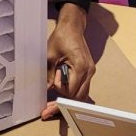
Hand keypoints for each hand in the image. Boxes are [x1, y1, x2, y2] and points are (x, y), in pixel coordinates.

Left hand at [40, 3, 93, 119]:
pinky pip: (82, 88)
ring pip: (81, 94)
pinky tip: (60, 90)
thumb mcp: (50, 55)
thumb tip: (45, 90)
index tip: (48, 103)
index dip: (59, 94)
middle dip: (63, 102)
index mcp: (81, 66)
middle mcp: (88, 71)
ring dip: (67, 97)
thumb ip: (48, 74)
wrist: (72, 27)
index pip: (71, 92)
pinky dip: (71, 91)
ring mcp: (90, 72)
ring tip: (53, 98)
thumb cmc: (62, 37)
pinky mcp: (88, 71)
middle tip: (48, 109)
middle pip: (78, 97)